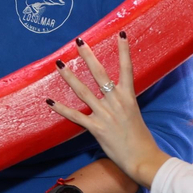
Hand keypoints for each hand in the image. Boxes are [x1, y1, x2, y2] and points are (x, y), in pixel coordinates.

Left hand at [47, 35, 169, 187]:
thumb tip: (116, 98)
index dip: (124, 50)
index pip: (127, 68)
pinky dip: (61, 109)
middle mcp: (116, 102)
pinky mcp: (96, 129)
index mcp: (129, 97)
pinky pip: (75, 116)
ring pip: (83, 91)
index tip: (121, 34)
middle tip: (79, 42)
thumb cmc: (141, 139)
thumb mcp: (135, 115)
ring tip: (59, 64)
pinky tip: (50, 101)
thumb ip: (124, 104)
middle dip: (88, 56)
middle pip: (100, 74)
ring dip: (69, 77)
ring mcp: (105, 114)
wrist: (143, 159)